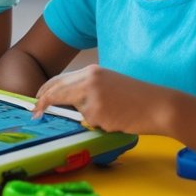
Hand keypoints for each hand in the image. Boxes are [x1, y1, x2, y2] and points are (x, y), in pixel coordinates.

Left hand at [31, 64, 167, 133]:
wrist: (160, 105)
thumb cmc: (138, 98)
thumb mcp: (108, 84)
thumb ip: (87, 89)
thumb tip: (64, 101)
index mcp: (92, 71)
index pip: (58, 80)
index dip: (44, 91)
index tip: (37, 100)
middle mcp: (88, 80)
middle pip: (56, 92)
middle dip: (44, 102)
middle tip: (36, 113)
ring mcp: (92, 96)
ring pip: (78, 111)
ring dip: (90, 117)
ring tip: (114, 113)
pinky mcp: (98, 112)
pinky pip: (91, 123)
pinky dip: (102, 124)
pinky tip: (119, 119)